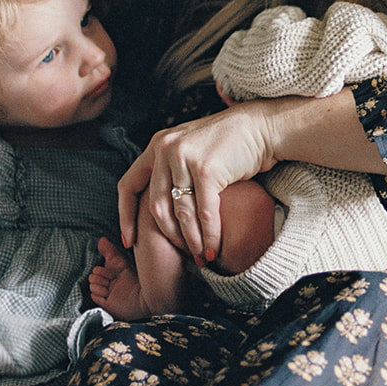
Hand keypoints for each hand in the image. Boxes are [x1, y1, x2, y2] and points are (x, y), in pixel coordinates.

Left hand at [118, 101, 278, 265]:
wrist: (261, 127)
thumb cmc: (229, 143)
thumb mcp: (190, 149)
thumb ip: (172, 170)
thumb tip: (160, 207)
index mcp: (157, 146)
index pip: (129, 185)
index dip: (125, 216)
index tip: (130, 241)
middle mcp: (165, 150)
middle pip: (156, 206)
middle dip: (169, 237)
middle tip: (182, 255)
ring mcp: (184, 158)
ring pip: (181, 213)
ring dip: (191, 241)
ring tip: (200, 258)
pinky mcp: (206, 170)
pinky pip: (203, 213)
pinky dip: (209, 235)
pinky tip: (213, 249)